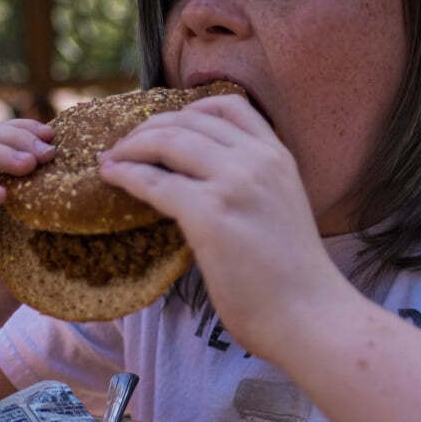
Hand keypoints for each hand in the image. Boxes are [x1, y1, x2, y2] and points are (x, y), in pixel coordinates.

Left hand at [98, 93, 350, 357]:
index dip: (188, 108)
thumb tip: (205, 184)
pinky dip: (126, 174)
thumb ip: (253, 186)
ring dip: (131, 145)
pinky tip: (111, 177)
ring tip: (112, 158)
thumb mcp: (282, 208)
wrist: (310, 315)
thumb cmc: (294, 279)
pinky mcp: (209, 214)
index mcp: (278, 157)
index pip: (229, 105)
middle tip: (125, 144)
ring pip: (168, 141)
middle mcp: (257, 160)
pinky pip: (154, 182)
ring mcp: (234, 183)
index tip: (164, 124)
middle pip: (189, 119)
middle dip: (149, 126)